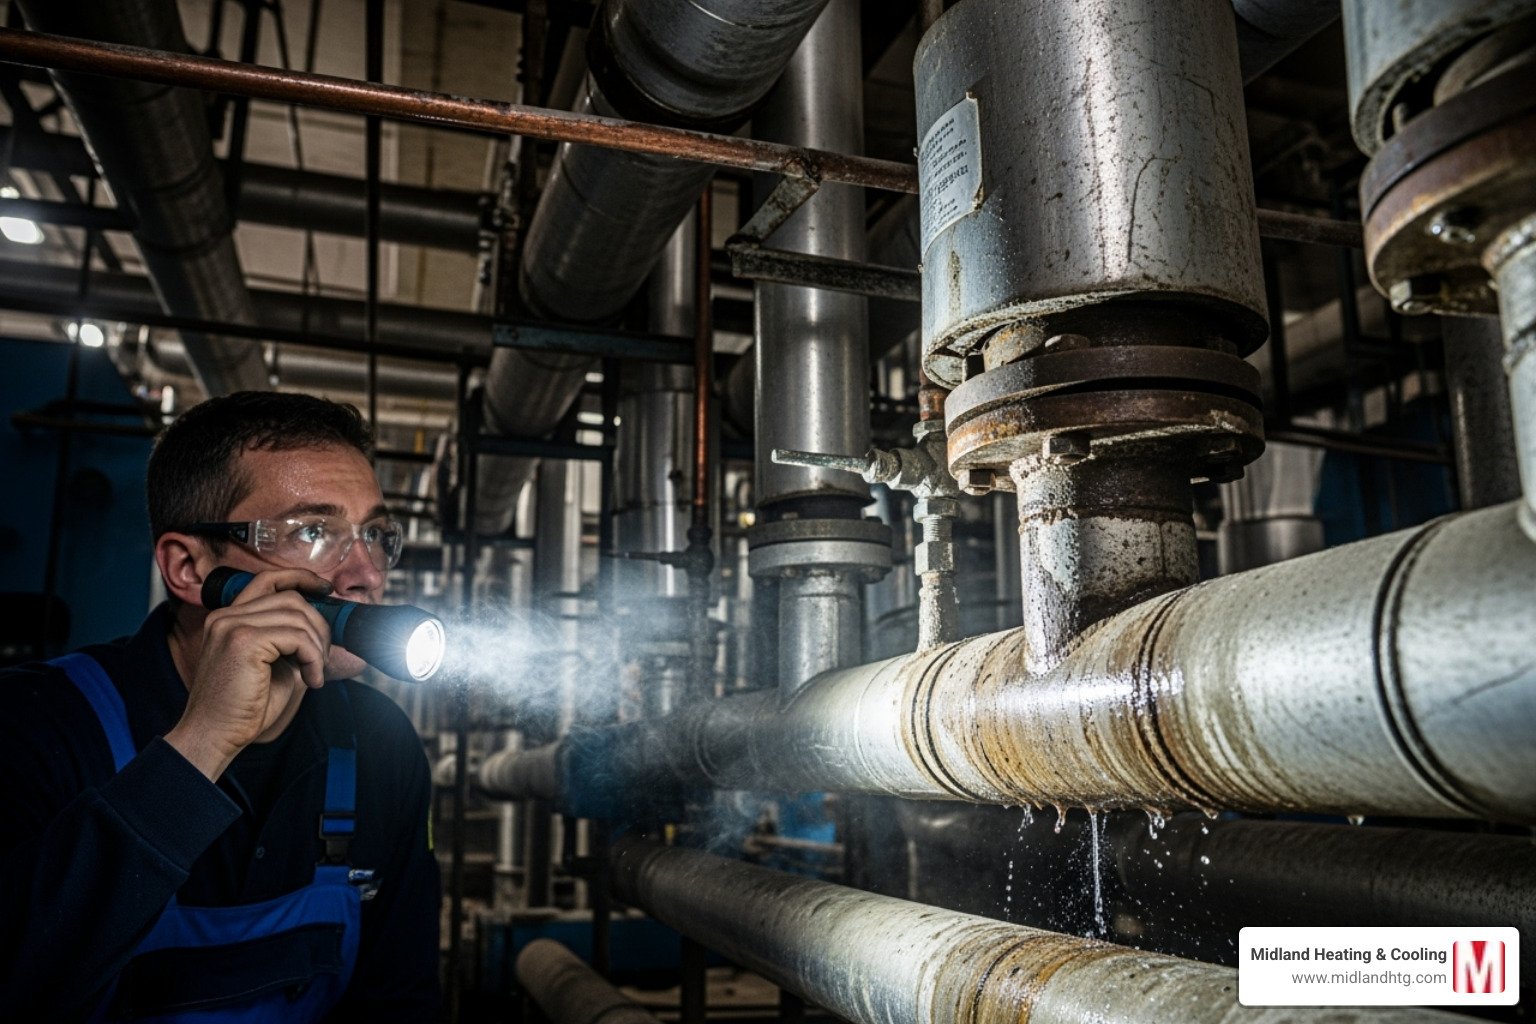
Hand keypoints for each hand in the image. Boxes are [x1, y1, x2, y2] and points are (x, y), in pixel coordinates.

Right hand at [165, 569, 333, 780]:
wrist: (213, 736)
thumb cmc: (242, 708)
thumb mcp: (273, 666)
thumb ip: (291, 642)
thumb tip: (325, 629)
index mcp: (229, 619)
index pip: (268, 580)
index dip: (300, 578)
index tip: (325, 588)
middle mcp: (226, 616)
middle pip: (291, 598)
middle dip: (319, 625)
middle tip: (323, 656)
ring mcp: (232, 626)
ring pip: (298, 617)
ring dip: (318, 647)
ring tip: (315, 673)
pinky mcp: (243, 642)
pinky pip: (297, 637)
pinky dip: (313, 658)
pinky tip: (311, 680)